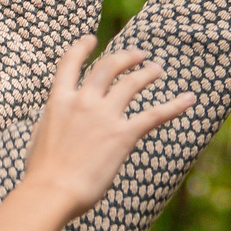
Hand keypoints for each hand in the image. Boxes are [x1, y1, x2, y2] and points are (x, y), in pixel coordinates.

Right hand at [0, 36, 196, 230]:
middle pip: (108, 67)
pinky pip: (154, 114)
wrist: (51, 191)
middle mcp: (83, 101)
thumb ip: (55, 123)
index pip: (69, 64)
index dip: (81, 48)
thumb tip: (60, 123)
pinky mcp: (123, 135)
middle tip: (138, 55)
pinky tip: (189, 99)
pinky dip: (174, 105)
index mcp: (58, 101)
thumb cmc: (41, 173)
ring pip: (131, 83)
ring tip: (157, 69)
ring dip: (147, 73)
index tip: (91, 39)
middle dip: (125, 57)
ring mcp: (104, 116)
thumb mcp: (40, 137)